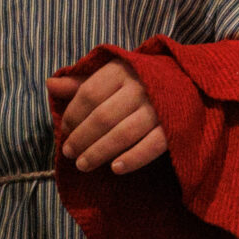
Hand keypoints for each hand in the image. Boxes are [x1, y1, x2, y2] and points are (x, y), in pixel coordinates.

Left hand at [48, 62, 168, 174]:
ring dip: (99, 152)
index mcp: (122, 69)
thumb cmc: (140, 80)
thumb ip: (82, 82)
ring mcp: (158, 107)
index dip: (73, 115)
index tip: (64, 131)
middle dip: (81, 138)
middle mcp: (140, 87)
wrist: (189, 82)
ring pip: (123, 134)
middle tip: (69, 153)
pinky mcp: (174, 127)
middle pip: (103, 117)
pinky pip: (151, 147)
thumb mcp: (112, 74)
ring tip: (83, 165)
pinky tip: (115, 169)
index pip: (89, 94)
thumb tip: (50, 84)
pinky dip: (133, 159)